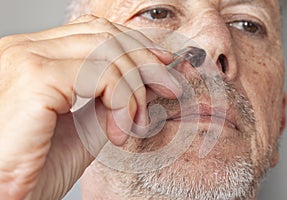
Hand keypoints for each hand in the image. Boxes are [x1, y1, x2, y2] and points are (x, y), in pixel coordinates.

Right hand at [0, 15, 180, 198]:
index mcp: (34, 56)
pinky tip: (119, 131)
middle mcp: (25, 49)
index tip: (161, 67)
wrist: (6, 198)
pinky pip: (101, 74)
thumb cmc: (36, 168)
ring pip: (107, 51)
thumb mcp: (84, 126)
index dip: (134, 46)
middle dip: (145, 62)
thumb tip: (141, 80)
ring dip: (135, 88)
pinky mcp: (35, 78)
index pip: (94, 32)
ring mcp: (26, 59)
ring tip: (137, 123)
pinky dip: (122, 100)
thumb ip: (109, 98)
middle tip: (167, 88)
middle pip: (104, 36)